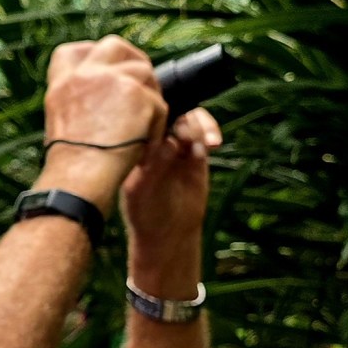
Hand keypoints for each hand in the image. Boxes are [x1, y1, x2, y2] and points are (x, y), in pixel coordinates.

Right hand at [40, 36, 167, 210]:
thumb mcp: (62, 122)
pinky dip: (157, 126)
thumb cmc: (71, 162)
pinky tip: (146, 145)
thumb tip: (103, 97)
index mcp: (64, 83)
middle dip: (132, 60)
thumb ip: (80, 101)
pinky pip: (159, 104)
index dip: (90, 56)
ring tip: (143, 128)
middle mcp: (87, 74)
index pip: (72, 52)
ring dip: (149, 99)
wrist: (79, 177)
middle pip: (115, 47)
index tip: (105, 71)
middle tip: (142, 83)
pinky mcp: (139, 95)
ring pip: (145, 75)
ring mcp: (114, 80)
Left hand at [121, 106, 221, 278]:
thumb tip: (168, 143)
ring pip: (190, 121)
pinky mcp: (196, 156)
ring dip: (200, 126)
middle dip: (182, 119)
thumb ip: (151, 167)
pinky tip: (210, 147)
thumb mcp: (140, 192)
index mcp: (136, 148)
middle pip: (170, 113)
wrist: (169, 234)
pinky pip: (205, 136)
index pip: (144, 119)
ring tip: (207, 144)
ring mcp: (177, 148)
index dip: (156, 114)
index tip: (164, 124)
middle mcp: (155, 143)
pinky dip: (209, 136)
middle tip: (186, 137)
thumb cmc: (145, 215)